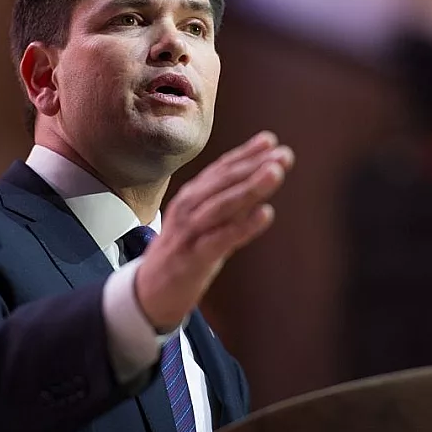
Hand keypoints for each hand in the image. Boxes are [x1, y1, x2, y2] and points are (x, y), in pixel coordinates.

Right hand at [134, 131, 293, 331]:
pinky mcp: (192, 257)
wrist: (148, 292)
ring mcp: (189, 232)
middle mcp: (189, 208)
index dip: (246, 154)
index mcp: (193, 197)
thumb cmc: (185, 250)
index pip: (221, 170)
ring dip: (250, 188)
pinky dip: (242, 226)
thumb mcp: (207, 221)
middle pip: (224, 182)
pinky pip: (220, 239)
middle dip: (254, 165)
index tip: (271, 140)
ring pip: (222, 205)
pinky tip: (265, 214)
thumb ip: (232, 201)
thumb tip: (262, 178)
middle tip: (283, 154)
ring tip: (275, 172)